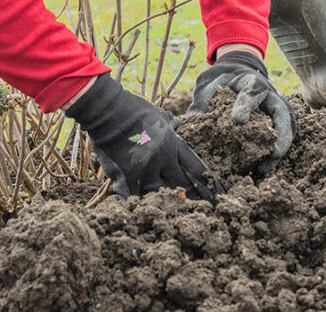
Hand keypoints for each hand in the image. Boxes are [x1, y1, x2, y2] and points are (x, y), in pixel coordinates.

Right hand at [66, 73, 217, 200]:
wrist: (108, 110)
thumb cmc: (133, 110)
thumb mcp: (160, 116)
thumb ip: (171, 125)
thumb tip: (179, 124)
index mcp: (174, 143)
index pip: (198, 170)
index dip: (209, 187)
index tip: (217, 199)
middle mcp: (163, 158)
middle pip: (182, 186)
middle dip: (190, 199)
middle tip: (198, 212)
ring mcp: (144, 168)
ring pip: (160, 194)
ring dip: (165, 203)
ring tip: (172, 215)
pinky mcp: (125, 176)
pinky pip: (135, 197)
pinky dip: (139, 204)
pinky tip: (142, 210)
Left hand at [187, 50, 294, 171]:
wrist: (237, 73)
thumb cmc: (223, 79)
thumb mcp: (211, 83)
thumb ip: (203, 100)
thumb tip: (193, 123)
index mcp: (252, 82)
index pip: (252, 92)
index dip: (246, 106)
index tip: (237, 121)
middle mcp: (270, 96)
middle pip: (283, 112)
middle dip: (281, 133)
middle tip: (274, 152)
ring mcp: (276, 110)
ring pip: (287, 127)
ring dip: (281, 148)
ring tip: (266, 168)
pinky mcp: (275, 122)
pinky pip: (281, 137)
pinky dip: (274, 154)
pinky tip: (263, 168)